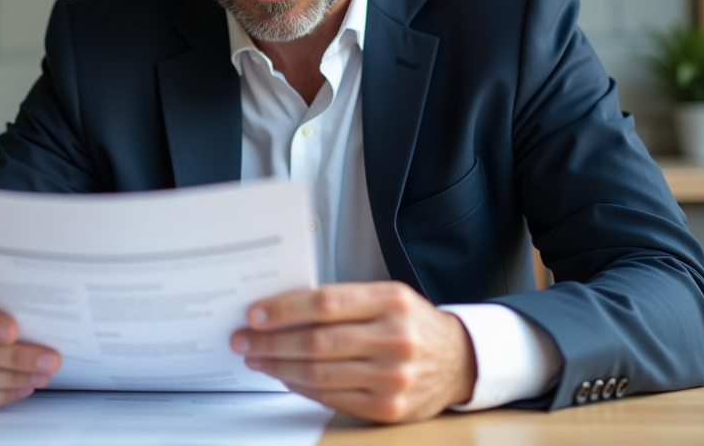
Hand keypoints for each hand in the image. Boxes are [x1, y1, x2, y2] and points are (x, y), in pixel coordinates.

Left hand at [230, 281, 476, 422]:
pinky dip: (301, 387)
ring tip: (257, 358)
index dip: (285, 309)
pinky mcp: (388, 408)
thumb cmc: (412, 323)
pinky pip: (332, 398)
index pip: (326, 303)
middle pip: (317, 341)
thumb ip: (344, 301)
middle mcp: (395, 338)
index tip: (256, 314)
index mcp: (391, 301)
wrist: (459, 360)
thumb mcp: (387, 297)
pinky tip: (285, 376)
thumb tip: (284, 310)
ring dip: (279, 366)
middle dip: (272, 341)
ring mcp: (393, 377)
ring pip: (320, 373)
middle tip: (244, 339)